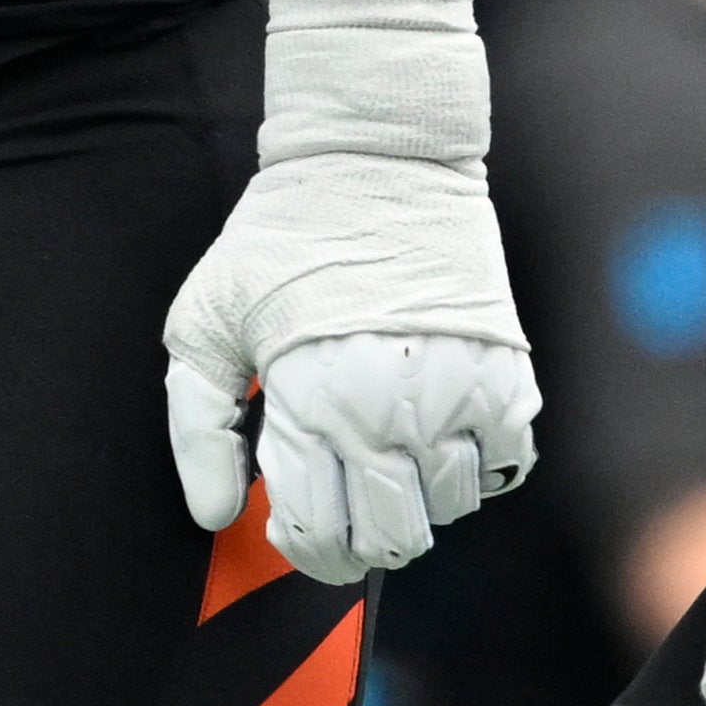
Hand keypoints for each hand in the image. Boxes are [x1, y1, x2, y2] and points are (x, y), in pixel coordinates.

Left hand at [161, 0, 535, 574]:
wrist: (376, 156)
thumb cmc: (279, 238)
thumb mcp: (204, 322)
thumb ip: (199, 428)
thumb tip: (216, 514)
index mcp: (310, 404)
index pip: (320, 534)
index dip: (307, 549)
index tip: (298, 529)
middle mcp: (389, 411)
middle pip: (392, 538)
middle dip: (362, 540)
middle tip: (345, 507)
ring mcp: (457, 395)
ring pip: (450, 508)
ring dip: (419, 500)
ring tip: (388, 456)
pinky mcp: (505, 373)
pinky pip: (504, 464)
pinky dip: (476, 467)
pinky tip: (438, 433)